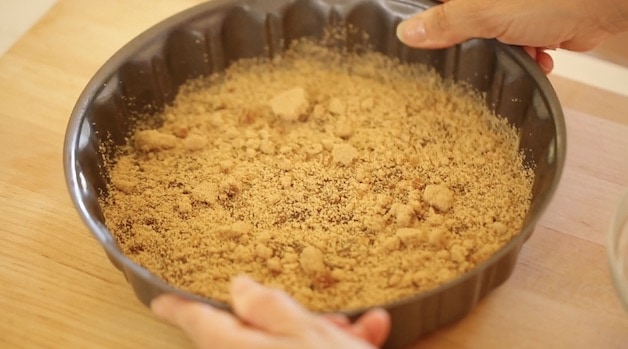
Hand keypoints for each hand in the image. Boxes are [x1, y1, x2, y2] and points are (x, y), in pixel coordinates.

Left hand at [151, 275, 390, 348]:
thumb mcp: (306, 334)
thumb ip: (269, 307)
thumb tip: (239, 287)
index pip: (200, 323)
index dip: (179, 308)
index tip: (160, 301)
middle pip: (252, 335)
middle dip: (292, 319)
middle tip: (330, 316)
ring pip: (287, 346)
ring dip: (321, 335)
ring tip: (358, 332)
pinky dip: (327, 347)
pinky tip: (367, 338)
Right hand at [396, 0, 627, 72]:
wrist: (605, 7)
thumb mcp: (487, 12)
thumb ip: (447, 22)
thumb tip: (408, 32)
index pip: (436, 7)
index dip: (430, 24)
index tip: (424, 43)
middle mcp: (487, 0)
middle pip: (461, 23)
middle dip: (472, 43)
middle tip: (476, 54)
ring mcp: (510, 9)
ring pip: (489, 38)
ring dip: (503, 53)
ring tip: (519, 53)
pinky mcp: (531, 23)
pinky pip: (515, 44)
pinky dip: (526, 55)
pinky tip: (538, 56)